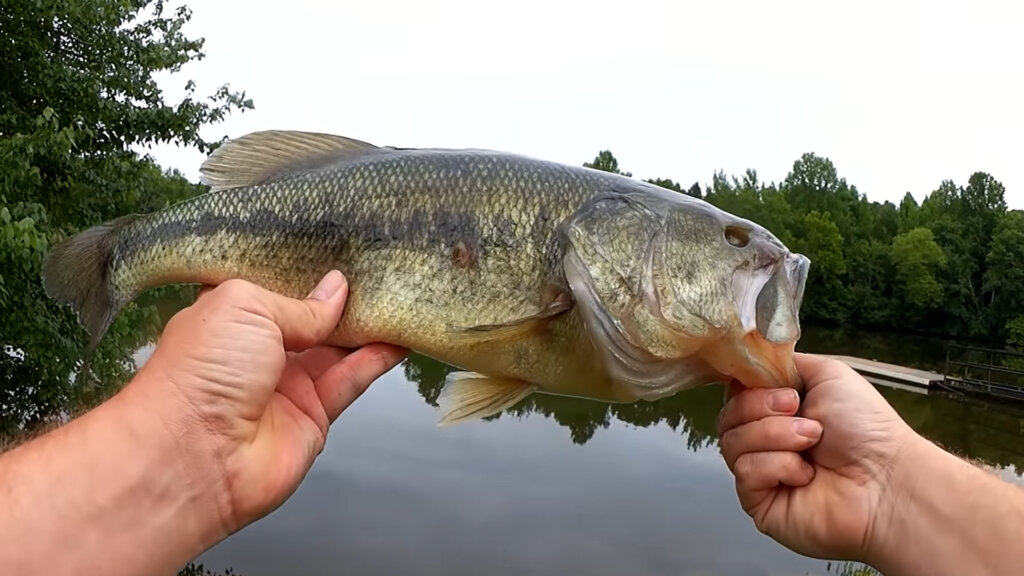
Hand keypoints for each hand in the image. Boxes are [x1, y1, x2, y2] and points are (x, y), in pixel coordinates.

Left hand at [129, 271, 406, 534]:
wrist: (194, 455)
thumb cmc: (200, 371)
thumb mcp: (246, 307)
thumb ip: (299, 303)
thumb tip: (336, 290)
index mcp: (231, 316)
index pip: (275, 286)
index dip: (305, 269)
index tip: (341, 247)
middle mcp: (258, 350)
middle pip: (312, 318)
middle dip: (343, 297)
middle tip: (381, 269)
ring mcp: (287, 384)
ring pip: (338, 348)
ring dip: (367, 326)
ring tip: (399, 297)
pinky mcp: (313, 415)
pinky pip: (351, 380)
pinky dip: (376, 360)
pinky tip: (398, 338)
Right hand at [717, 353, 920, 560]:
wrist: (886, 479)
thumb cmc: (867, 430)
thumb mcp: (828, 374)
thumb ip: (784, 362)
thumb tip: (755, 359)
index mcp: (777, 411)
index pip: (735, 392)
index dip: (748, 386)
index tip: (780, 387)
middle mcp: (766, 440)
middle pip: (727, 415)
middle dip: (762, 408)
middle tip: (800, 412)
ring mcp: (761, 472)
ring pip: (731, 442)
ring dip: (774, 435)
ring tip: (811, 441)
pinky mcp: (759, 502)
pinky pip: (745, 472)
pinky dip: (777, 466)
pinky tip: (805, 474)